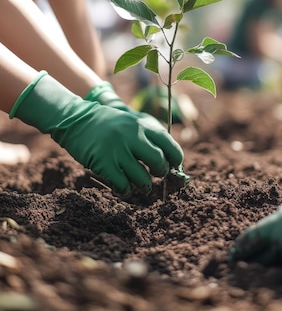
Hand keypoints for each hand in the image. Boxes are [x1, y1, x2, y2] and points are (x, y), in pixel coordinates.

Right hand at [10, 73, 183, 196]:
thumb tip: (171, 161)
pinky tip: (124, 188)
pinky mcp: (103, 163)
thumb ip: (150, 136)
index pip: (170, 145)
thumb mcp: (132, 121)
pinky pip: (123, 186)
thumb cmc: (108, 124)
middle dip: (161, 173)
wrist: (76, 119)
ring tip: (142, 185)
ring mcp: (117, 150)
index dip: (175, 160)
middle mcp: (133, 136)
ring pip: (142, 179)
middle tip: (156, 174)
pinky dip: (126, 191)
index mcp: (143, 124)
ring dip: (145, 186)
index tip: (173, 166)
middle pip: (159, 163)